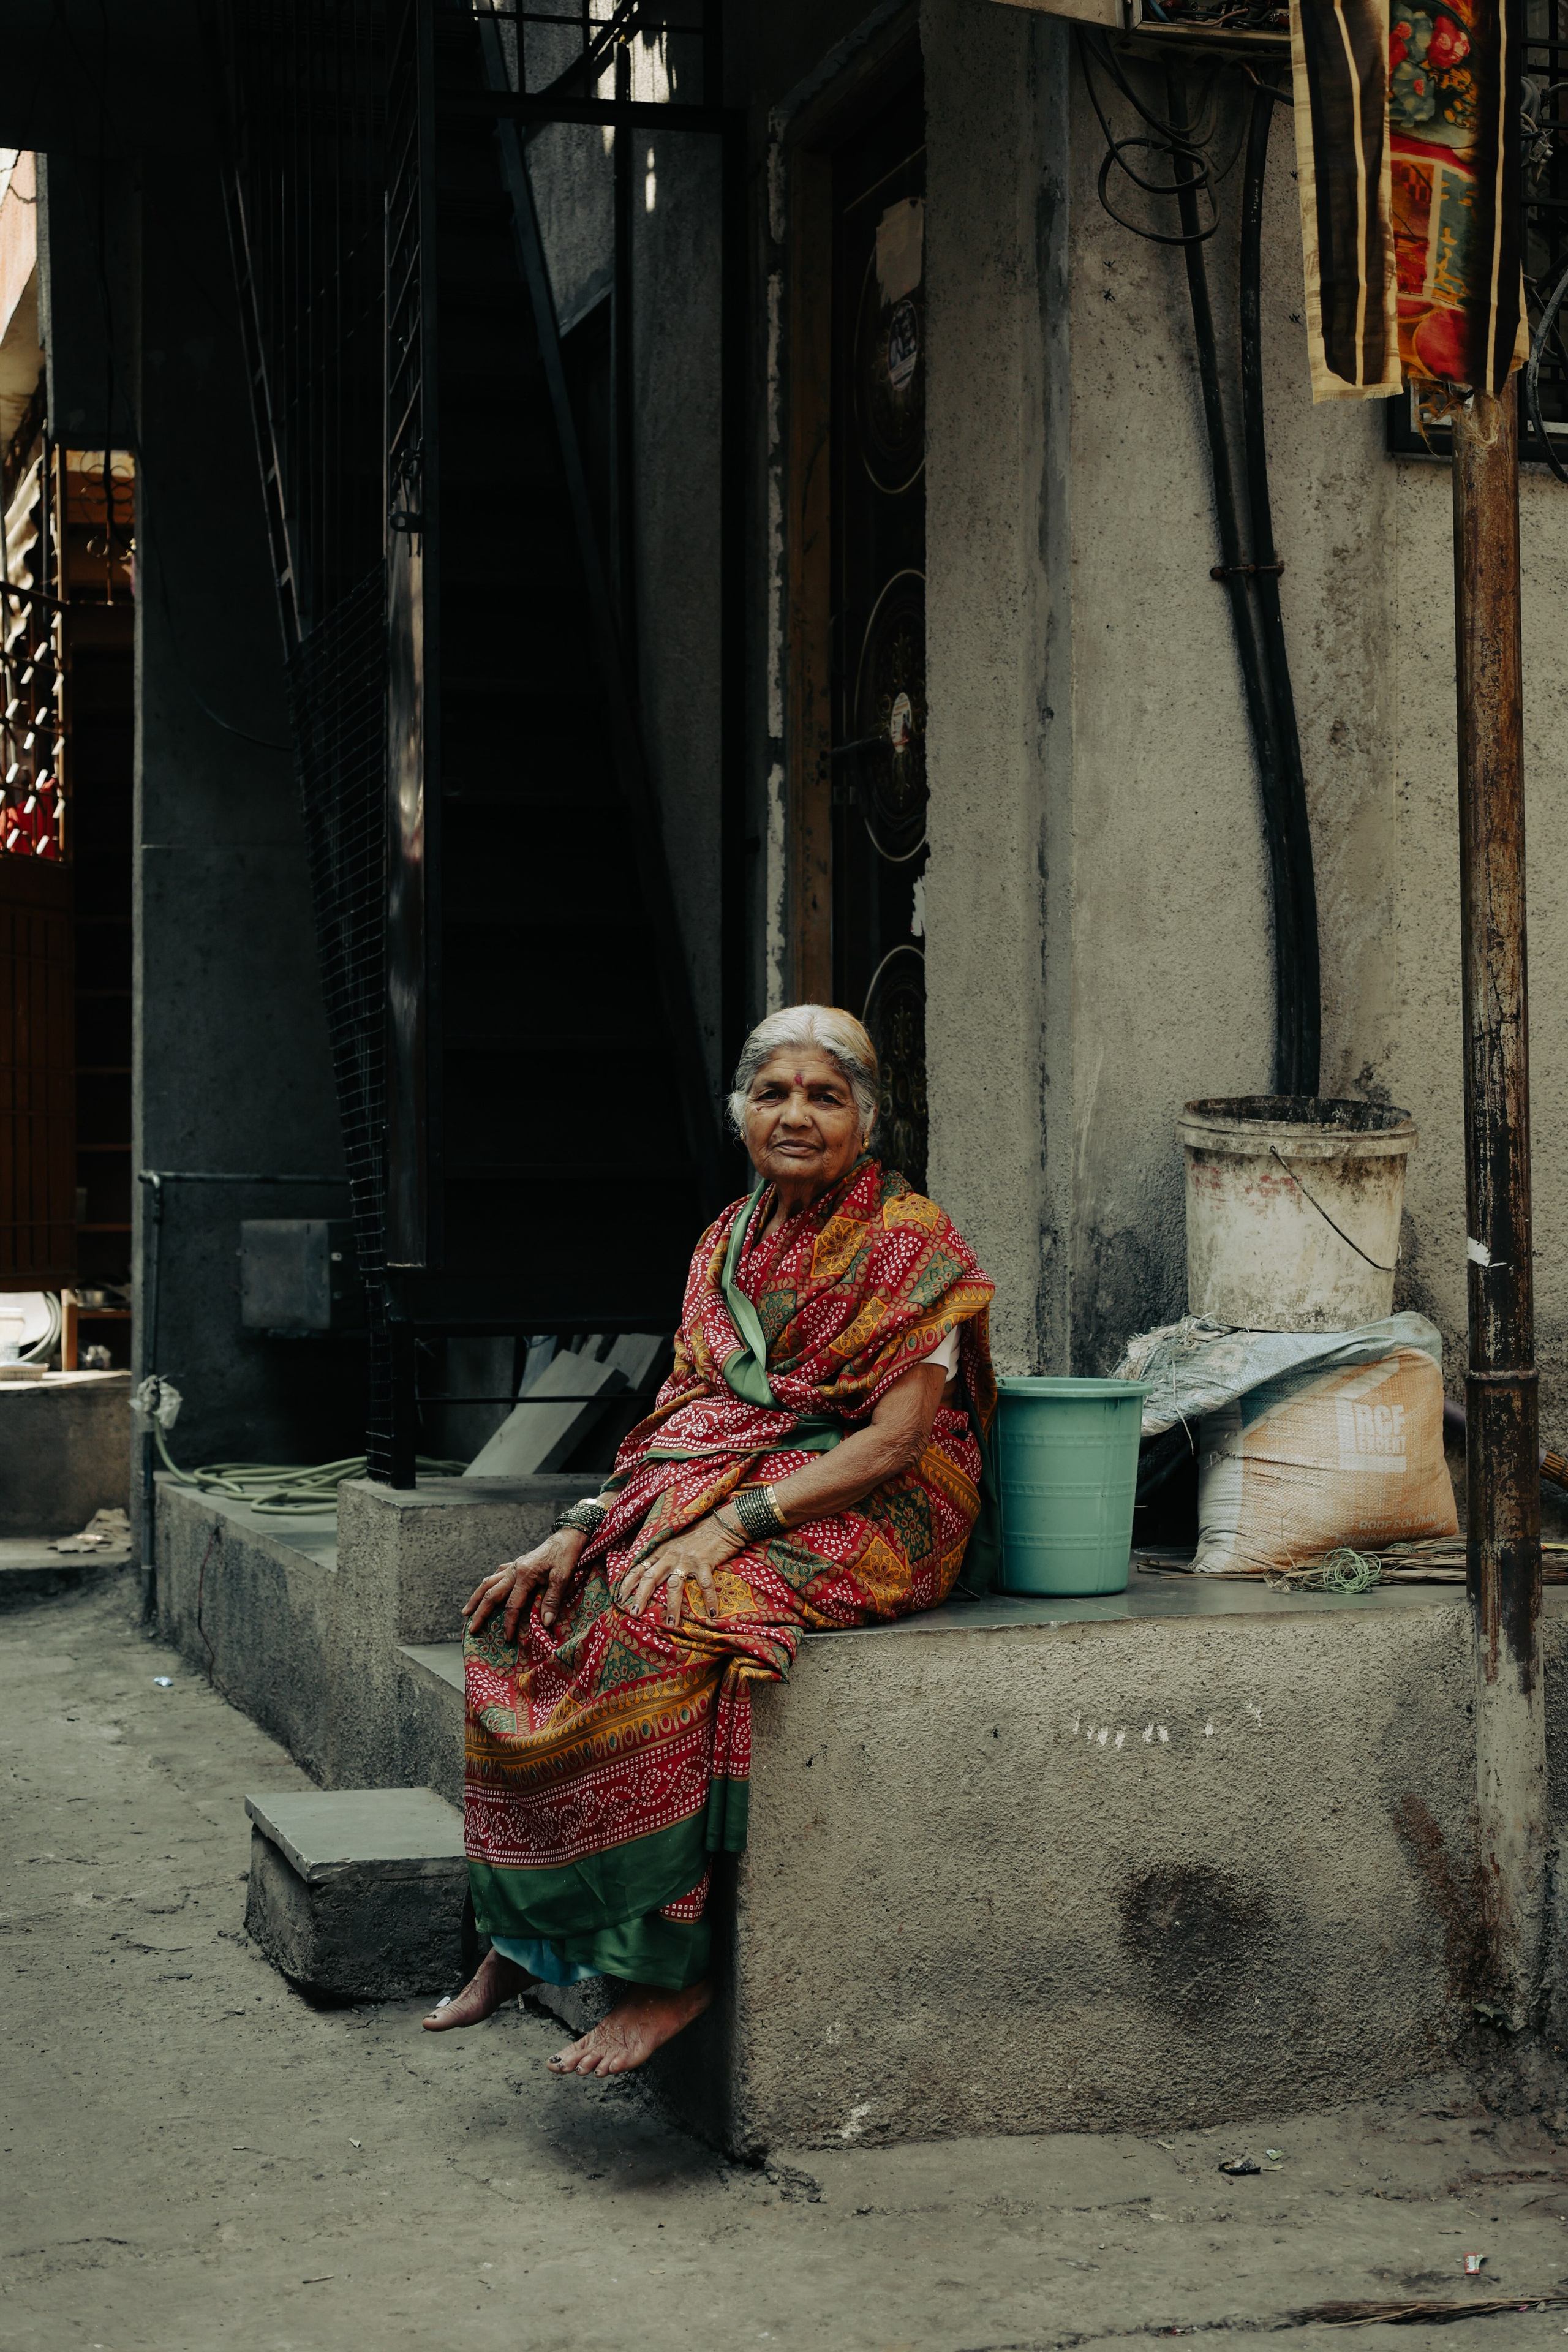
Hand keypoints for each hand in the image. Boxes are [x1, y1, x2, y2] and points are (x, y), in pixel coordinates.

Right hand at [463, 1527, 586, 1640]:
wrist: (567, 1537)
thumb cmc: (566, 1556)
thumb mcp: (563, 1577)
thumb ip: (552, 1600)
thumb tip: (546, 1622)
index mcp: (524, 1575)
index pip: (512, 1605)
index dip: (509, 1623)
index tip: (507, 1638)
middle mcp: (514, 1570)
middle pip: (491, 1594)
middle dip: (480, 1612)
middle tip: (471, 1628)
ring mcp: (513, 1566)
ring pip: (489, 1583)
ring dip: (476, 1598)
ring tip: (466, 1611)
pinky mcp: (517, 1563)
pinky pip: (497, 1574)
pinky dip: (489, 1583)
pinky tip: (485, 1589)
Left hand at [615, 1508, 746, 1626]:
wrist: (720, 1525)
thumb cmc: (697, 1535)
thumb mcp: (674, 1543)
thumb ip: (662, 1557)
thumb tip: (648, 1576)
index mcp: (661, 1551)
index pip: (639, 1568)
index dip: (627, 1584)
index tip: (618, 1599)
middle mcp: (671, 1555)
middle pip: (650, 1578)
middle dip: (640, 1597)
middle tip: (634, 1614)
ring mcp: (687, 1559)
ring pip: (675, 1585)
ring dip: (673, 1606)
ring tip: (671, 1623)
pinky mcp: (704, 1562)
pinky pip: (705, 1585)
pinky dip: (709, 1599)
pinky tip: (712, 1613)